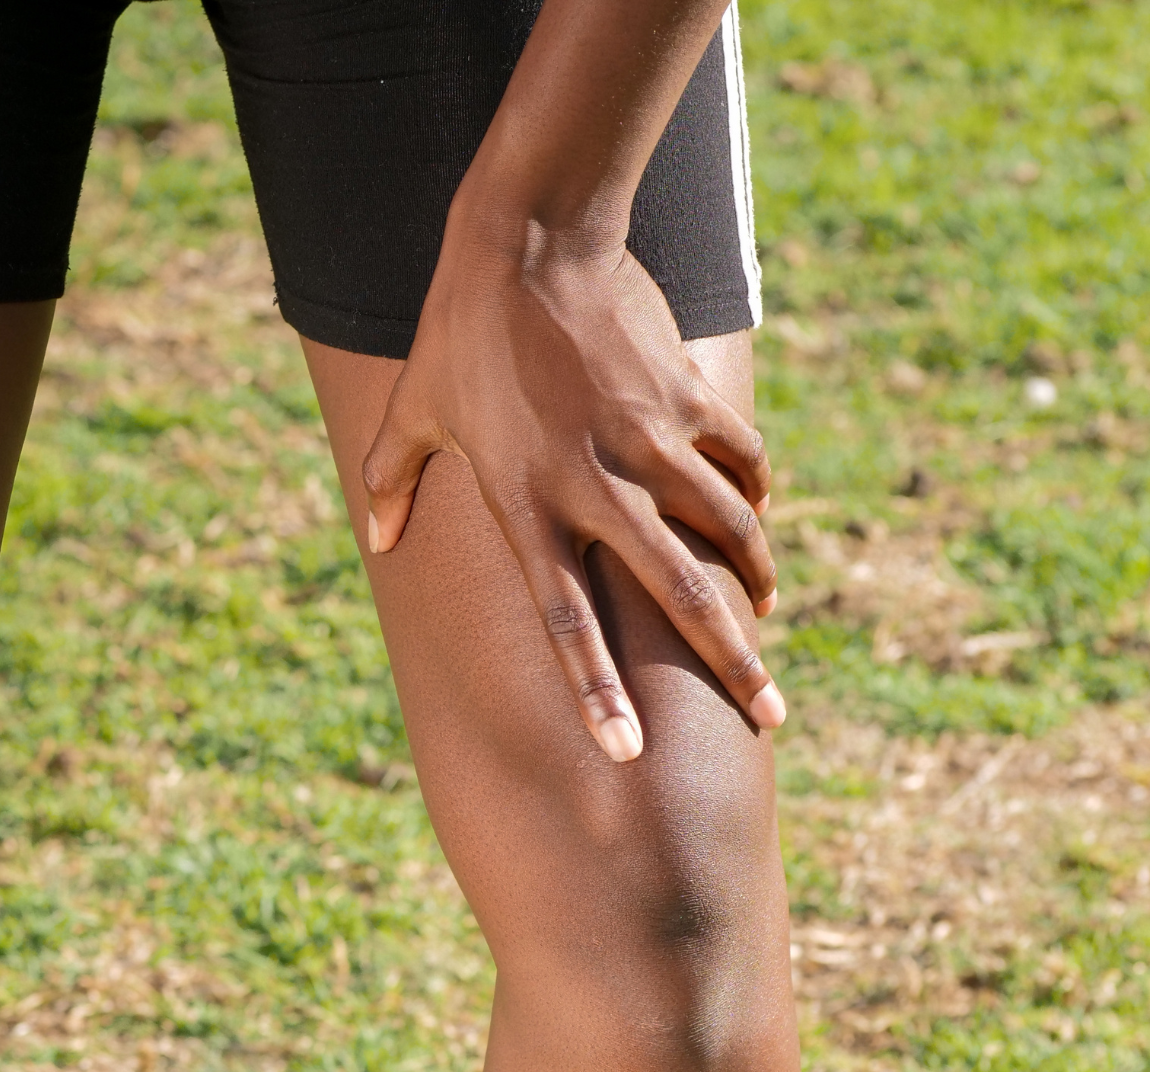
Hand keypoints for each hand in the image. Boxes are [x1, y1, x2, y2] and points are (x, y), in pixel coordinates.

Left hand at [363, 226, 782, 762]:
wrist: (530, 241)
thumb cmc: (460, 334)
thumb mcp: (412, 410)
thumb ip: (389, 480)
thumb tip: (378, 538)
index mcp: (525, 504)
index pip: (563, 620)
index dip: (595, 690)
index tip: (626, 751)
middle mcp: (593, 485)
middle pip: (676, 593)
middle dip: (731, 661)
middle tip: (771, 715)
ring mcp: (648, 442)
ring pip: (726, 530)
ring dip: (754, 579)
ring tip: (766, 616)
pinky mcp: (685, 397)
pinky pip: (738, 463)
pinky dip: (753, 497)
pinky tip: (755, 519)